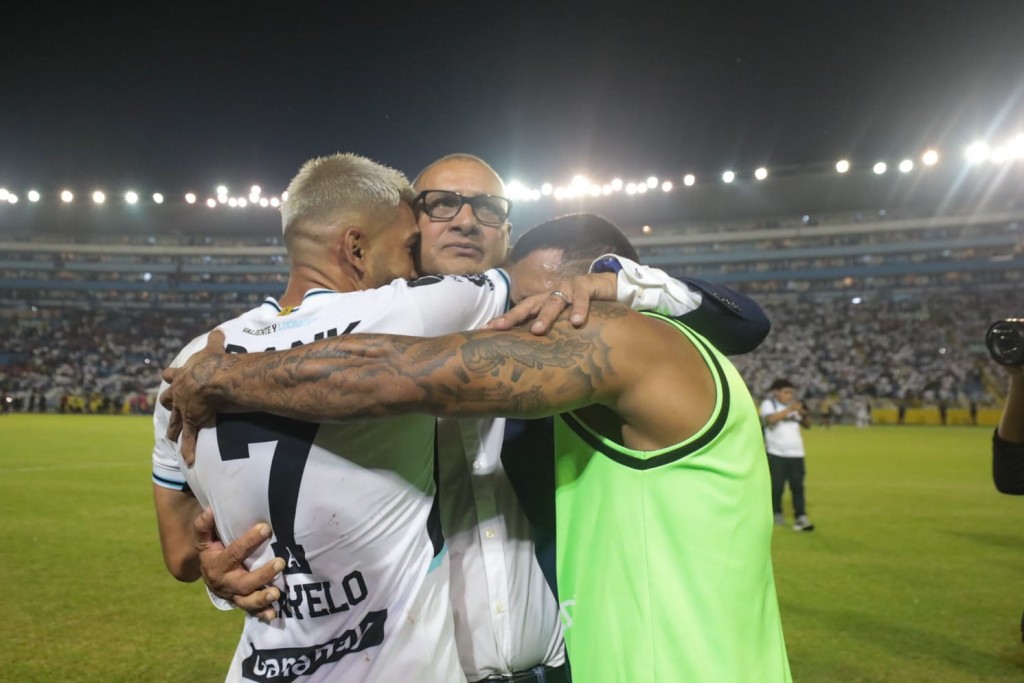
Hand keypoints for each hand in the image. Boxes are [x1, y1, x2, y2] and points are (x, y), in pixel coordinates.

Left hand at [161, 329, 234, 465]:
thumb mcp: (212, 348)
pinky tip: (189, 461)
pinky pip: (189, 438)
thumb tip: (219, 329)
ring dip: (173, 429)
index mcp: (183, 375)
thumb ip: (215, 340)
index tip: (169, 377)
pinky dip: (188, 449)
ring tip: (170, 437)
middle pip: (168, 399)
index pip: (172, 375)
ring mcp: (184, 408)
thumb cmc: (213, 362)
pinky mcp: (192, 421)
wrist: (214, 377)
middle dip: (169, 403)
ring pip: (175, 421)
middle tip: (168, 406)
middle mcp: (180, 393)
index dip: (171, 377)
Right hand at [194, 507, 283, 620]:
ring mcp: (234, 595)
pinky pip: (252, 612)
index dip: (250, 540)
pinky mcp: (242, 603)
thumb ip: (204, 526)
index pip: (234, 552)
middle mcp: (225, 583)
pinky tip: (273, 613)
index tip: (266, 528)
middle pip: (243, 582)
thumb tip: (210, 510)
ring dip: (262, 598)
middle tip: (280, 562)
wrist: (210, 576)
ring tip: (277, 593)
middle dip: (262, 574)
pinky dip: (262, 614)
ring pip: (247, 601)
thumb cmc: (213, 552)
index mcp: (217, 565)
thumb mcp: (205, 541)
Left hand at [487, 272, 616, 334]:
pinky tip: (576, 322)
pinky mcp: (586, 285)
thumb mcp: (565, 319)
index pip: (521, 310)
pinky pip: (582, 297)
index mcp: (544, 302)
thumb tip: (536, 356)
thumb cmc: (583, 307)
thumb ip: (552, 332)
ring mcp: (568, 287)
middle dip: (515, 316)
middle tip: (501, 328)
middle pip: (530, 304)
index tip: (486, 329)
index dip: (505, 319)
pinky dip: (579, 309)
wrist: (609, 287)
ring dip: (545, 316)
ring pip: (553, 301)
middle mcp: (552, 293)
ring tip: (537, 330)